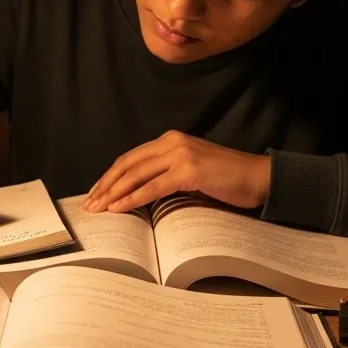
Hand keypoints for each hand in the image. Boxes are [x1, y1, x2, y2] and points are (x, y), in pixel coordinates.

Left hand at [82, 131, 270, 213]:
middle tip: (89, 203)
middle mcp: (172, 142)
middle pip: (127, 164)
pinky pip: (153, 187)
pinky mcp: (189, 170)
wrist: (258, 178)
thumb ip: (167, 176)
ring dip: (113, 193)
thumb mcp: (191, 173)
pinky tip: (119, 208)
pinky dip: (132, 198)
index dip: (110, 175)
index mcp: (170, 140)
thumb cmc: (227, 180)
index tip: (96, 191)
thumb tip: (138, 195)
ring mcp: (180, 154)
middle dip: (105, 185)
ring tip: (98, 208)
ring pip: (136, 174)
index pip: (131, 158)